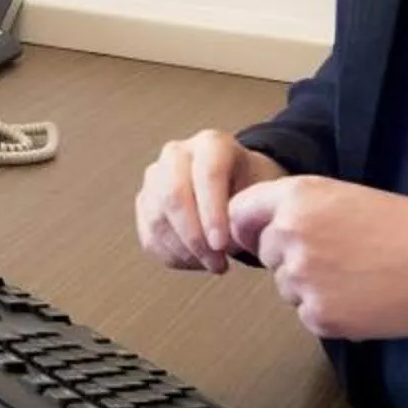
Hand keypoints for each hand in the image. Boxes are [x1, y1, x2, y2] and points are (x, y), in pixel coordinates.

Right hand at [136, 131, 284, 272]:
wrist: (236, 186)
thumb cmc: (252, 189)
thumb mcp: (263, 191)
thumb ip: (249, 210)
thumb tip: (229, 240)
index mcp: (212, 143)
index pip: (207, 174)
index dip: (212, 212)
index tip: (222, 245)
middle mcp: (177, 153)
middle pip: (173, 194)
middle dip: (194, 236)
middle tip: (217, 262)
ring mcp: (156, 176)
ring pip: (157, 218)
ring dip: (184, 250)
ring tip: (212, 264)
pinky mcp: (144, 201)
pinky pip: (150, 234)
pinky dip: (172, 255)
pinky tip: (196, 261)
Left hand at [225, 175, 407, 341]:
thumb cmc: (407, 227)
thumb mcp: (344, 196)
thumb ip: (297, 209)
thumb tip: (260, 231)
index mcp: (296, 197)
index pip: (240, 212)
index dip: (247, 226)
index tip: (255, 235)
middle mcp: (289, 234)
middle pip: (266, 254)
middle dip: (289, 258)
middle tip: (339, 256)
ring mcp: (301, 278)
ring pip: (286, 287)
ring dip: (311, 286)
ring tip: (358, 275)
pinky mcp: (318, 316)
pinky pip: (308, 315)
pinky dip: (331, 312)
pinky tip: (364, 299)